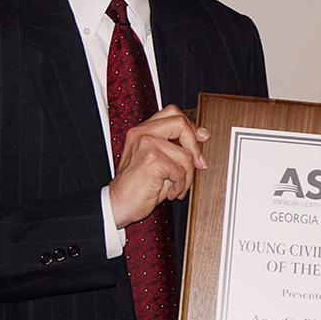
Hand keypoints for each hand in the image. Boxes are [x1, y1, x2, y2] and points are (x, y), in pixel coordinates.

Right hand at [108, 105, 209, 227]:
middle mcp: (142, 133)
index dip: (191, 125)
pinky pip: (180, 171)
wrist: (118, 205)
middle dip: (195, 146)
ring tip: (177, 187)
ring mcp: (146, 143)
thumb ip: (173, 146)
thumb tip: (201, 138)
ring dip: (187, 177)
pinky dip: (180, 186)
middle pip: (181, 123)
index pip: (172, 113)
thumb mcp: (157, 160)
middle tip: (199, 164)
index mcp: (142, 130)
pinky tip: (170, 192)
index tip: (202, 138)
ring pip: (185, 154)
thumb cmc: (137, 187)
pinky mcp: (152, 159)